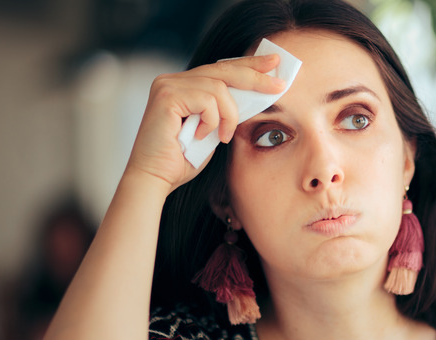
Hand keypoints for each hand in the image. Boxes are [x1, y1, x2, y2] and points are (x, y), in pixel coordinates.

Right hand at [124, 54, 285, 193]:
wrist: (156, 179)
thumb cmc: (182, 159)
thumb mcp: (213, 129)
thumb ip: (225, 109)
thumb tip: (255, 94)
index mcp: (183, 85)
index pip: (221, 69)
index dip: (249, 64)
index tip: (274, 64)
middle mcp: (172, 79)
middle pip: (223, 69)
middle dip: (255, 76)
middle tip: (279, 85)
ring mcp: (167, 85)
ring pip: (219, 88)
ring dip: (229, 116)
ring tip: (223, 136)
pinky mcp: (166, 95)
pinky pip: (207, 100)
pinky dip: (212, 120)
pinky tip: (202, 136)